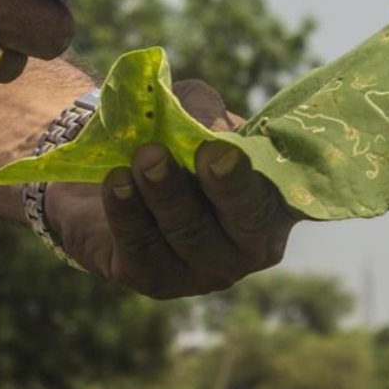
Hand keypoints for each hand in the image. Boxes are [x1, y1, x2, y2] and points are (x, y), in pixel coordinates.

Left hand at [45, 80, 300, 297]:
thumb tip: (214, 129)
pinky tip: (117, 183)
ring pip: (191, 234)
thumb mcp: (188, 108)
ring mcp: (203, 270)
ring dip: (168, 192)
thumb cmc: (165, 138)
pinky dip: (129, 212)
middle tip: (206, 153)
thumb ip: (204, 110)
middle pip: (247, 220)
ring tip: (146, 156)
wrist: (99, 175)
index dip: (266, 173)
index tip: (233, 149)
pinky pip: (144, 249)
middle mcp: (247, 245)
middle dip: (228, 186)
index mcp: (272, 201)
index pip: (289, 194)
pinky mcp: (154, 280)